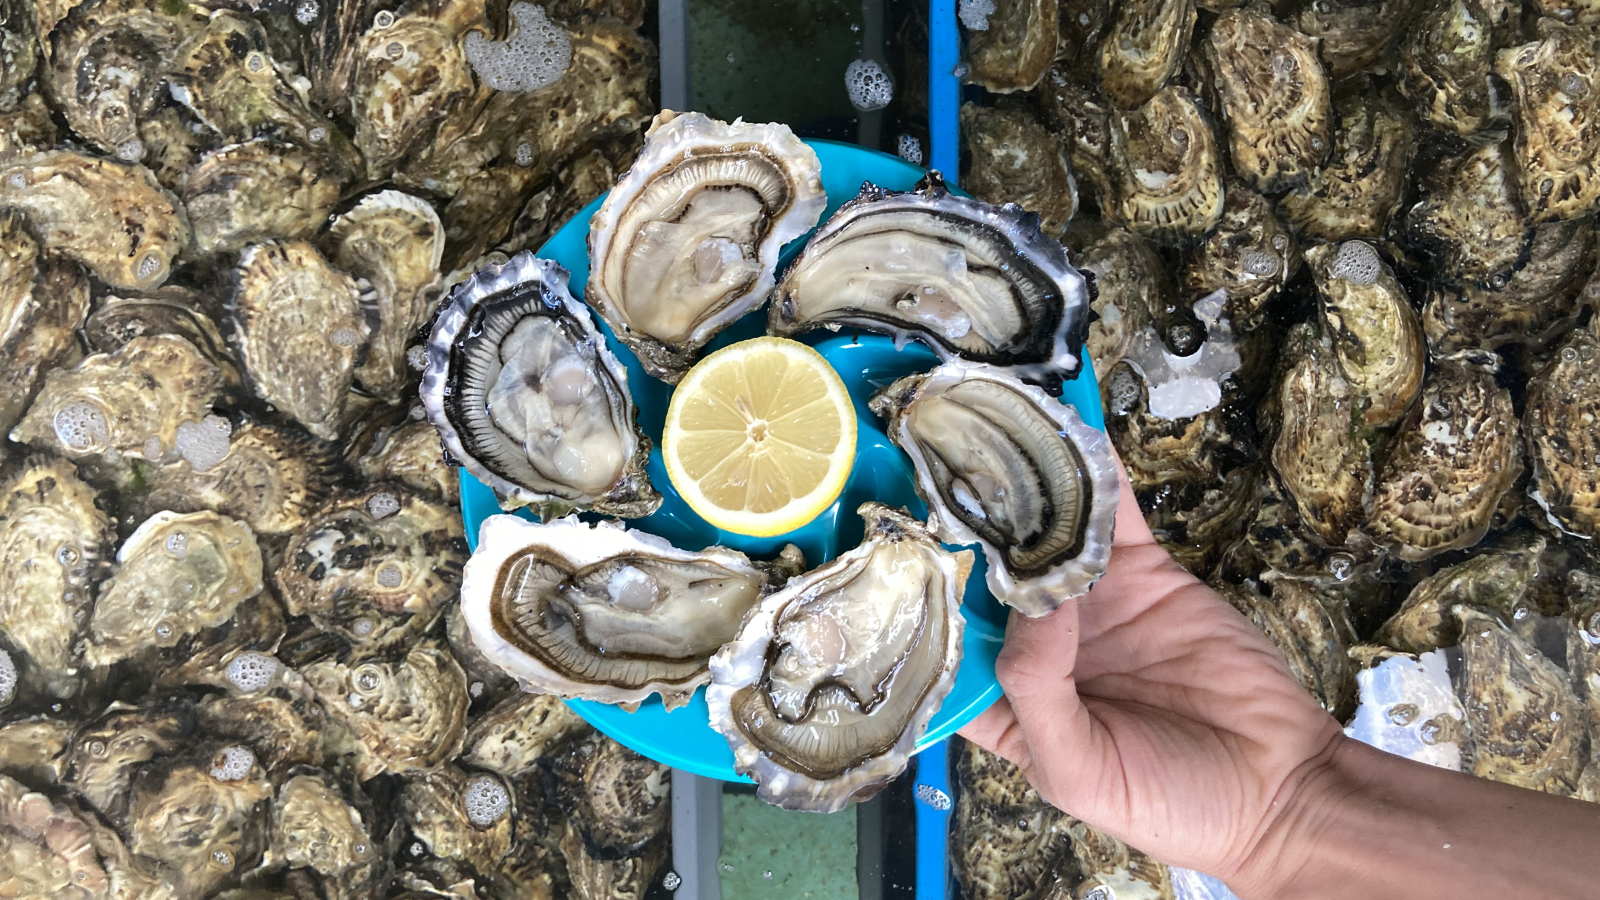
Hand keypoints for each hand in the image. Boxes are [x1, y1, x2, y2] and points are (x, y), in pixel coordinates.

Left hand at [959, 461, 1342, 892]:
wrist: (1282, 789)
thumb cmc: (1171, 803)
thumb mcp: (1080, 769)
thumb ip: (1038, 688)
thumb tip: (1028, 602)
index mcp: (1007, 702)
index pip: (946, 644)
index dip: (923, 604)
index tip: (895, 555)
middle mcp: (1039, 645)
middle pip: (988, 578)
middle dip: (963, 531)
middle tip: (934, 472)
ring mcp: (1091, 605)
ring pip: (1045, 538)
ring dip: (1023, 493)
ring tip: (992, 439)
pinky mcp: (1145, 576)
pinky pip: (1114, 520)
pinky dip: (1095, 478)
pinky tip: (1073, 436)